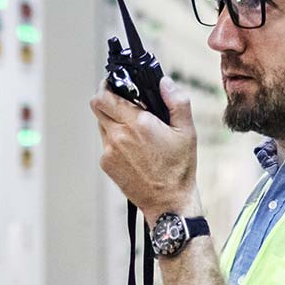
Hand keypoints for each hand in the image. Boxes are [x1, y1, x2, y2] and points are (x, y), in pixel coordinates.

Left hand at [91, 77, 198, 217]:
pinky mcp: (106, 164)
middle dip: (107, 98)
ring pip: (101, 124)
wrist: (168, 203)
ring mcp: (109, 151)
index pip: (105, 96)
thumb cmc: (179, 168)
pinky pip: (105, 143)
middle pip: (97, 106)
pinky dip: (115, 139)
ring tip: (133, 126)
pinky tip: (133, 147)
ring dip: (112, 119)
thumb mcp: (187, 131)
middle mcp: (119, 136)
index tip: (116, 83)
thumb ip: (177, 101)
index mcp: (138, 124)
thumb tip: (163, 81)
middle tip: (122, 100)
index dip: (108, 85)